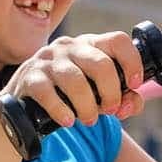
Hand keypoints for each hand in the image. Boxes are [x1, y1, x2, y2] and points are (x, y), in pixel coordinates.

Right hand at [0, 32, 146, 126]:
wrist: (27, 106)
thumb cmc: (72, 96)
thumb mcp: (100, 94)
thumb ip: (125, 99)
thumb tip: (129, 105)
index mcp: (91, 45)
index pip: (118, 41)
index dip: (131, 62)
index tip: (134, 84)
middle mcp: (69, 47)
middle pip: (100, 64)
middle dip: (111, 93)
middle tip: (109, 110)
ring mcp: (47, 59)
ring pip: (75, 79)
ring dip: (87, 106)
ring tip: (89, 119)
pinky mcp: (29, 77)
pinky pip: (47, 92)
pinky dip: (61, 110)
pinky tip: (67, 120)